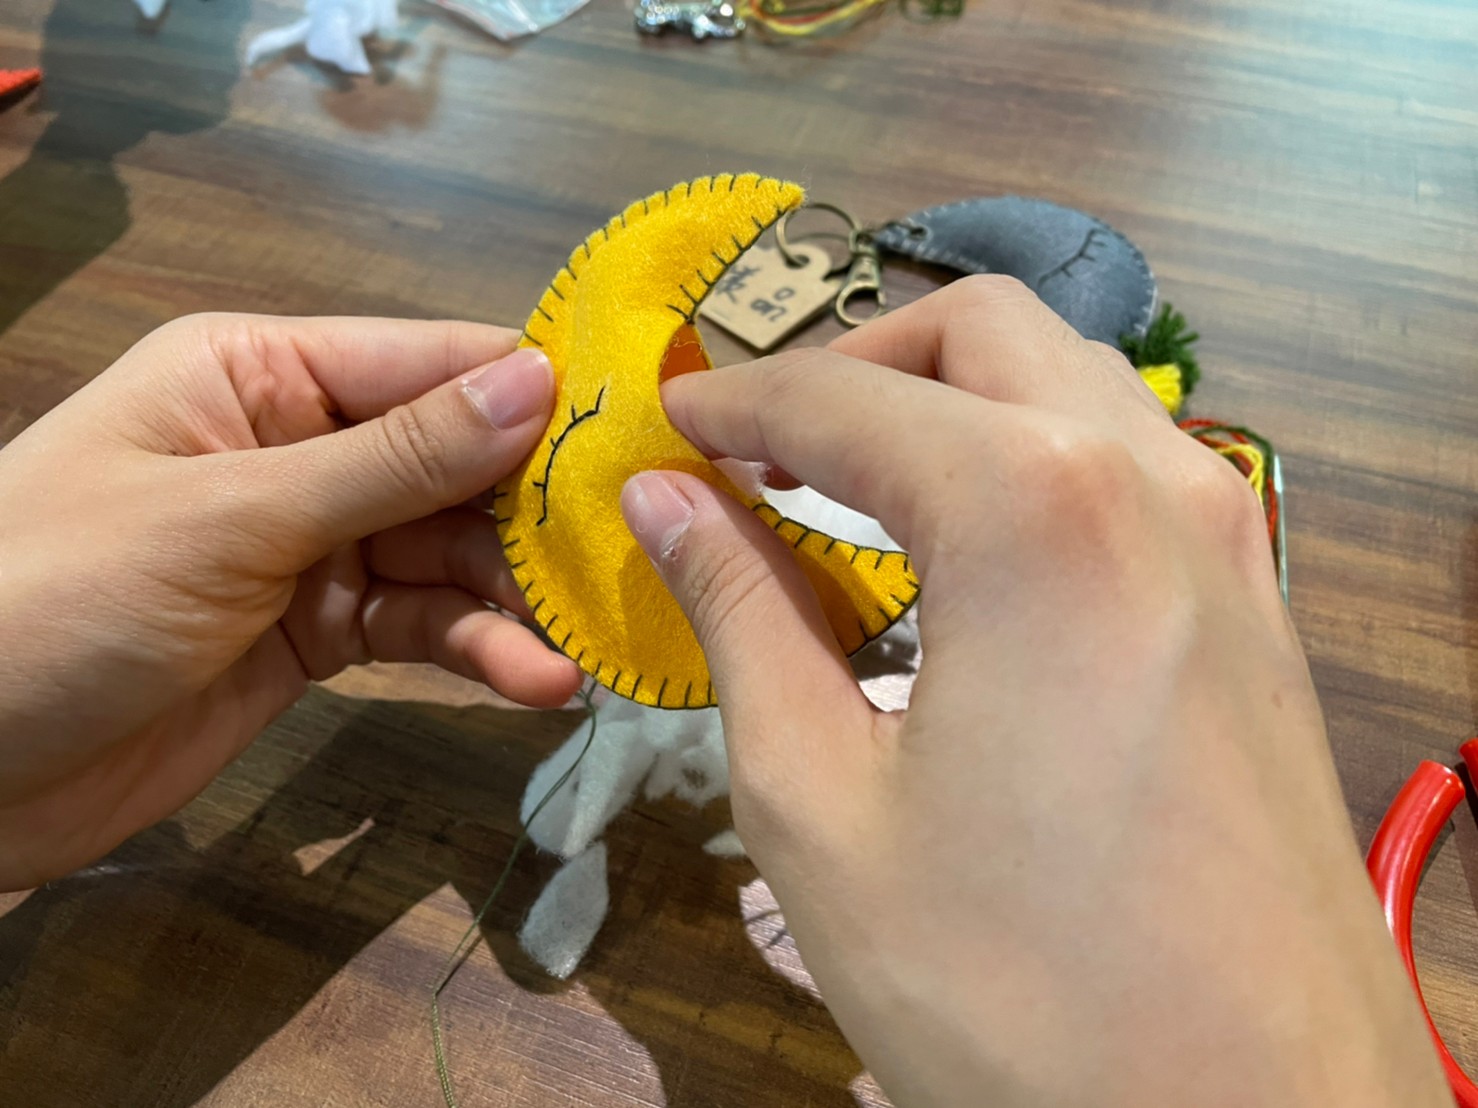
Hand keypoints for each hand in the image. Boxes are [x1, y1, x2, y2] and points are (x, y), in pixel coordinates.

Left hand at [0, 314, 581, 889]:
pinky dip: (476, 652)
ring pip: (448, 556)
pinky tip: (535, 682)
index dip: (533, 394)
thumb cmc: (56, 597)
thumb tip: (536, 381)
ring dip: (516, 600)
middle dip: (536, 514)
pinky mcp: (318, 634)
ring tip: (586, 644)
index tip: (643, 429)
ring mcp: (311, 545)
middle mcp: (297, 446)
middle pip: (455, 463)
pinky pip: (418, 629)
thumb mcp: (231, 517)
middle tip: (629, 555)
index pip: (428, 363)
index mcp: (260, 373)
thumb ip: (392, 460)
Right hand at [621, 278, 1445, 1105]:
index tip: (665, 429)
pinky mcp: (1258, 606)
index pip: (846, 394)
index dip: (734, 401)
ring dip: (949, 402)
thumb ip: (741, 616)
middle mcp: (1149, 480)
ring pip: (1071, 382)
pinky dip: (1028, 462)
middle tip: (760, 448)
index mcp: (1032, 507)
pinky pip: (1130, 468)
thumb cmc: (1013, 985)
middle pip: (983, 330)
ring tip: (850, 492)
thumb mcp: (821, 801)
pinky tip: (966, 561)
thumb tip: (669, 502)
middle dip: (857, 361)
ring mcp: (1228, 537)